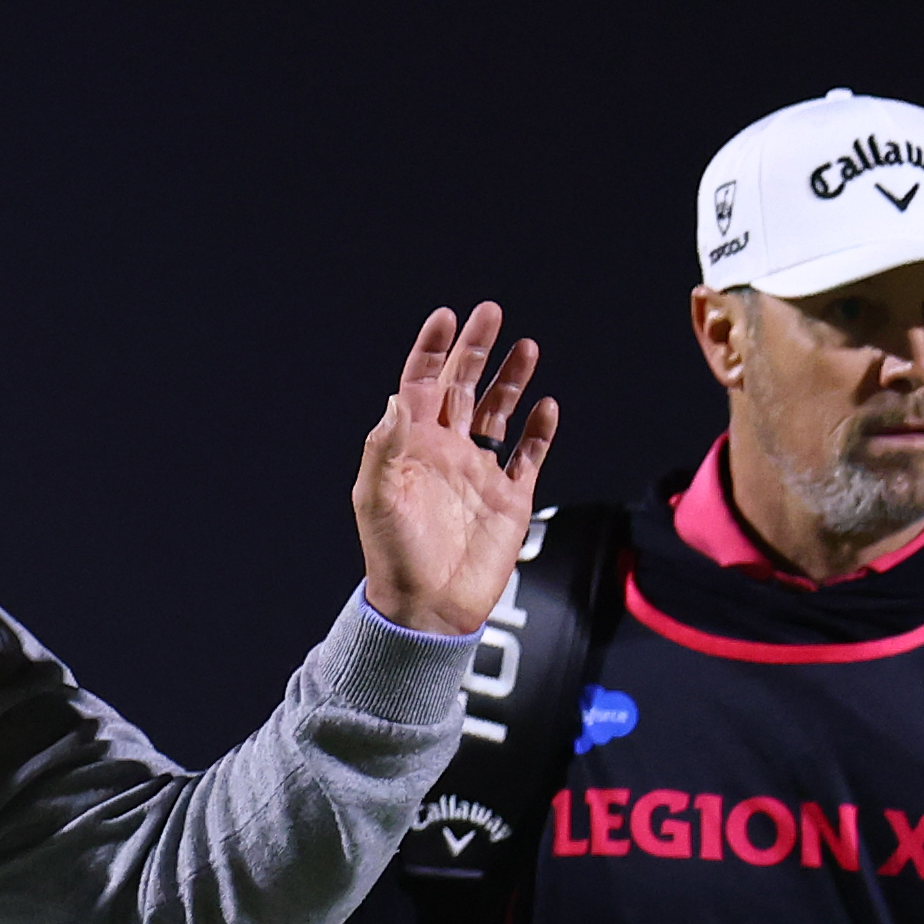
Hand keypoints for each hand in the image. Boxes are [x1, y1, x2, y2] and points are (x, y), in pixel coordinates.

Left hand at [352, 303, 560, 636]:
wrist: (429, 610)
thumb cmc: (395, 556)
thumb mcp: (378, 497)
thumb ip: (388, 445)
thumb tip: (400, 396)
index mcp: (411, 447)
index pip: (421, 384)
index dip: (432, 350)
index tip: (446, 317)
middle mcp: (446, 452)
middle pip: (462, 386)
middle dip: (476, 348)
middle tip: (490, 313)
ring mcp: (479, 473)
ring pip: (498, 412)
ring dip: (510, 379)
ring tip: (526, 346)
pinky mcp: (510, 499)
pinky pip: (528, 455)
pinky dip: (540, 430)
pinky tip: (546, 406)